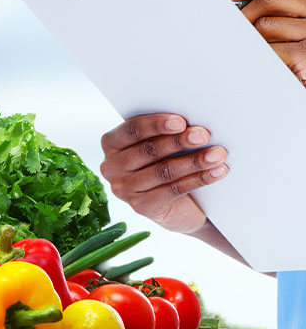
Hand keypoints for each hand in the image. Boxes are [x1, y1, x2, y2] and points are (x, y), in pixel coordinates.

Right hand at [100, 114, 227, 232]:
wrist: (175, 203)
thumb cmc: (165, 161)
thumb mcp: (159, 144)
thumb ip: (164, 132)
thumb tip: (191, 123)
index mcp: (112, 143)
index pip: (132, 130)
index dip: (156, 124)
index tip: (181, 121)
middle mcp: (111, 167)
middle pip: (149, 150)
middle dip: (179, 141)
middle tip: (203, 135)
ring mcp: (124, 189)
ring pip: (164, 171)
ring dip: (194, 161)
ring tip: (217, 154)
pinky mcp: (141, 207)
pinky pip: (173, 189)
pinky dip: (199, 179)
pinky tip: (217, 171)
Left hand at [223, 0, 305, 84]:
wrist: (304, 89)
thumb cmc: (296, 53)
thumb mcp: (292, 22)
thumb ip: (274, 7)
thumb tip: (232, 0)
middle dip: (244, 13)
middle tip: (227, 27)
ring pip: (264, 24)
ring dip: (250, 38)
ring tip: (248, 50)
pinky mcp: (305, 55)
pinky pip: (267, 49)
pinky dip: (255, 55)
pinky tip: (256, 62)